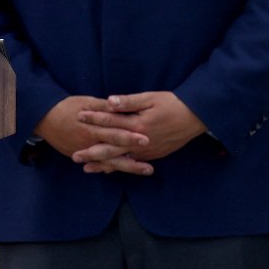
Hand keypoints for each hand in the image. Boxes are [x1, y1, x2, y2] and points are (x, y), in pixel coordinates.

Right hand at [36, 95, 152, 175]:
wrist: (44, 118)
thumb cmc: (66, 106)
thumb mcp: (86, 101)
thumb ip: (104, 106)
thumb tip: (121, 106)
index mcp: (92, 128)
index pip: (114, 134)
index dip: (130, 137)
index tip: (146, 140)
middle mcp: (89, 143)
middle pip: (113, 153)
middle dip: (132, 160)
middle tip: (149, 166)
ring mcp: (84, 151)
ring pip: (108, 163)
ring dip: (126, 168)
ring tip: (145, 170)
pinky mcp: (79, 154)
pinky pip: (97, 164)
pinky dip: (110, 168)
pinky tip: (123, 170)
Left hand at [75, 91, 205, 172]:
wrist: (194, 117)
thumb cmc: (171, 104)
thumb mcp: (150, 98)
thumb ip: (128, 101)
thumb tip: (109, 101)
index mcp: (138, 124)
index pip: (111, 121)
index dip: (94, 118)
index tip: (78, 116)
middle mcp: (140, 141)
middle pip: (112, 148)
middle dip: (92, 152)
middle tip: (74, 156)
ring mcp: (147, 151)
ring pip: (121, 160)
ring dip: (103, 165)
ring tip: (86, 168)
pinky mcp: (152, 155)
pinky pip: (132, 164)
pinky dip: (119, 167)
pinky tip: (109, 170)